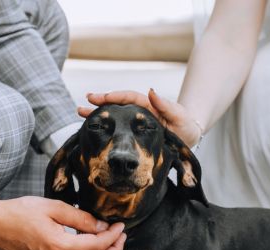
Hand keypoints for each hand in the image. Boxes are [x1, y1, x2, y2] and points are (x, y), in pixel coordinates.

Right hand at [79, 89, 202, 146]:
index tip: (100, 98)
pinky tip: (91, 129)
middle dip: (100, 103)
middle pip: (116, 105)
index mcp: (147, 106)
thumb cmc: (185, 126)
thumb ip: (166, 105)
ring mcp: (134, 123)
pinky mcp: (133, 134)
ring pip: (113, 116)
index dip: (114, 97)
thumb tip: (151, 91)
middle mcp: (137, 112)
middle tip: (84, 103)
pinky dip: (104, 128)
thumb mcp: (178, 115)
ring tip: (80, 113)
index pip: (128, 98)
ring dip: (97, 114)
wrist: (189, 139)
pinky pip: (117, 129)